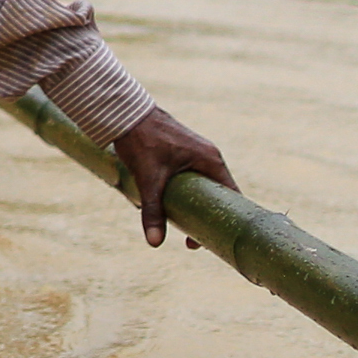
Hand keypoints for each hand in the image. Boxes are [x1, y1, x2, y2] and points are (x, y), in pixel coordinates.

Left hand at [110, 107, 235, 248]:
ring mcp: (196, 154)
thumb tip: (155, 243)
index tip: (219, 240)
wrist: (126, 115)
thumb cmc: (143, 141)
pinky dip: (184, 196)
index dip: (228, 218)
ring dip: (194, 208)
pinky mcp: (182, 154)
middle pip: (217, 194)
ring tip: (181, 231)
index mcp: (210, 160)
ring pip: (202, 188)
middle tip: (192, 242)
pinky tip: (169, 208)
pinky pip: (191, 180)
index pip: (231, 194)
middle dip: (206, 219)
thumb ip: (153, 211)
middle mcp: (208, 157)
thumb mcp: (149, 179)